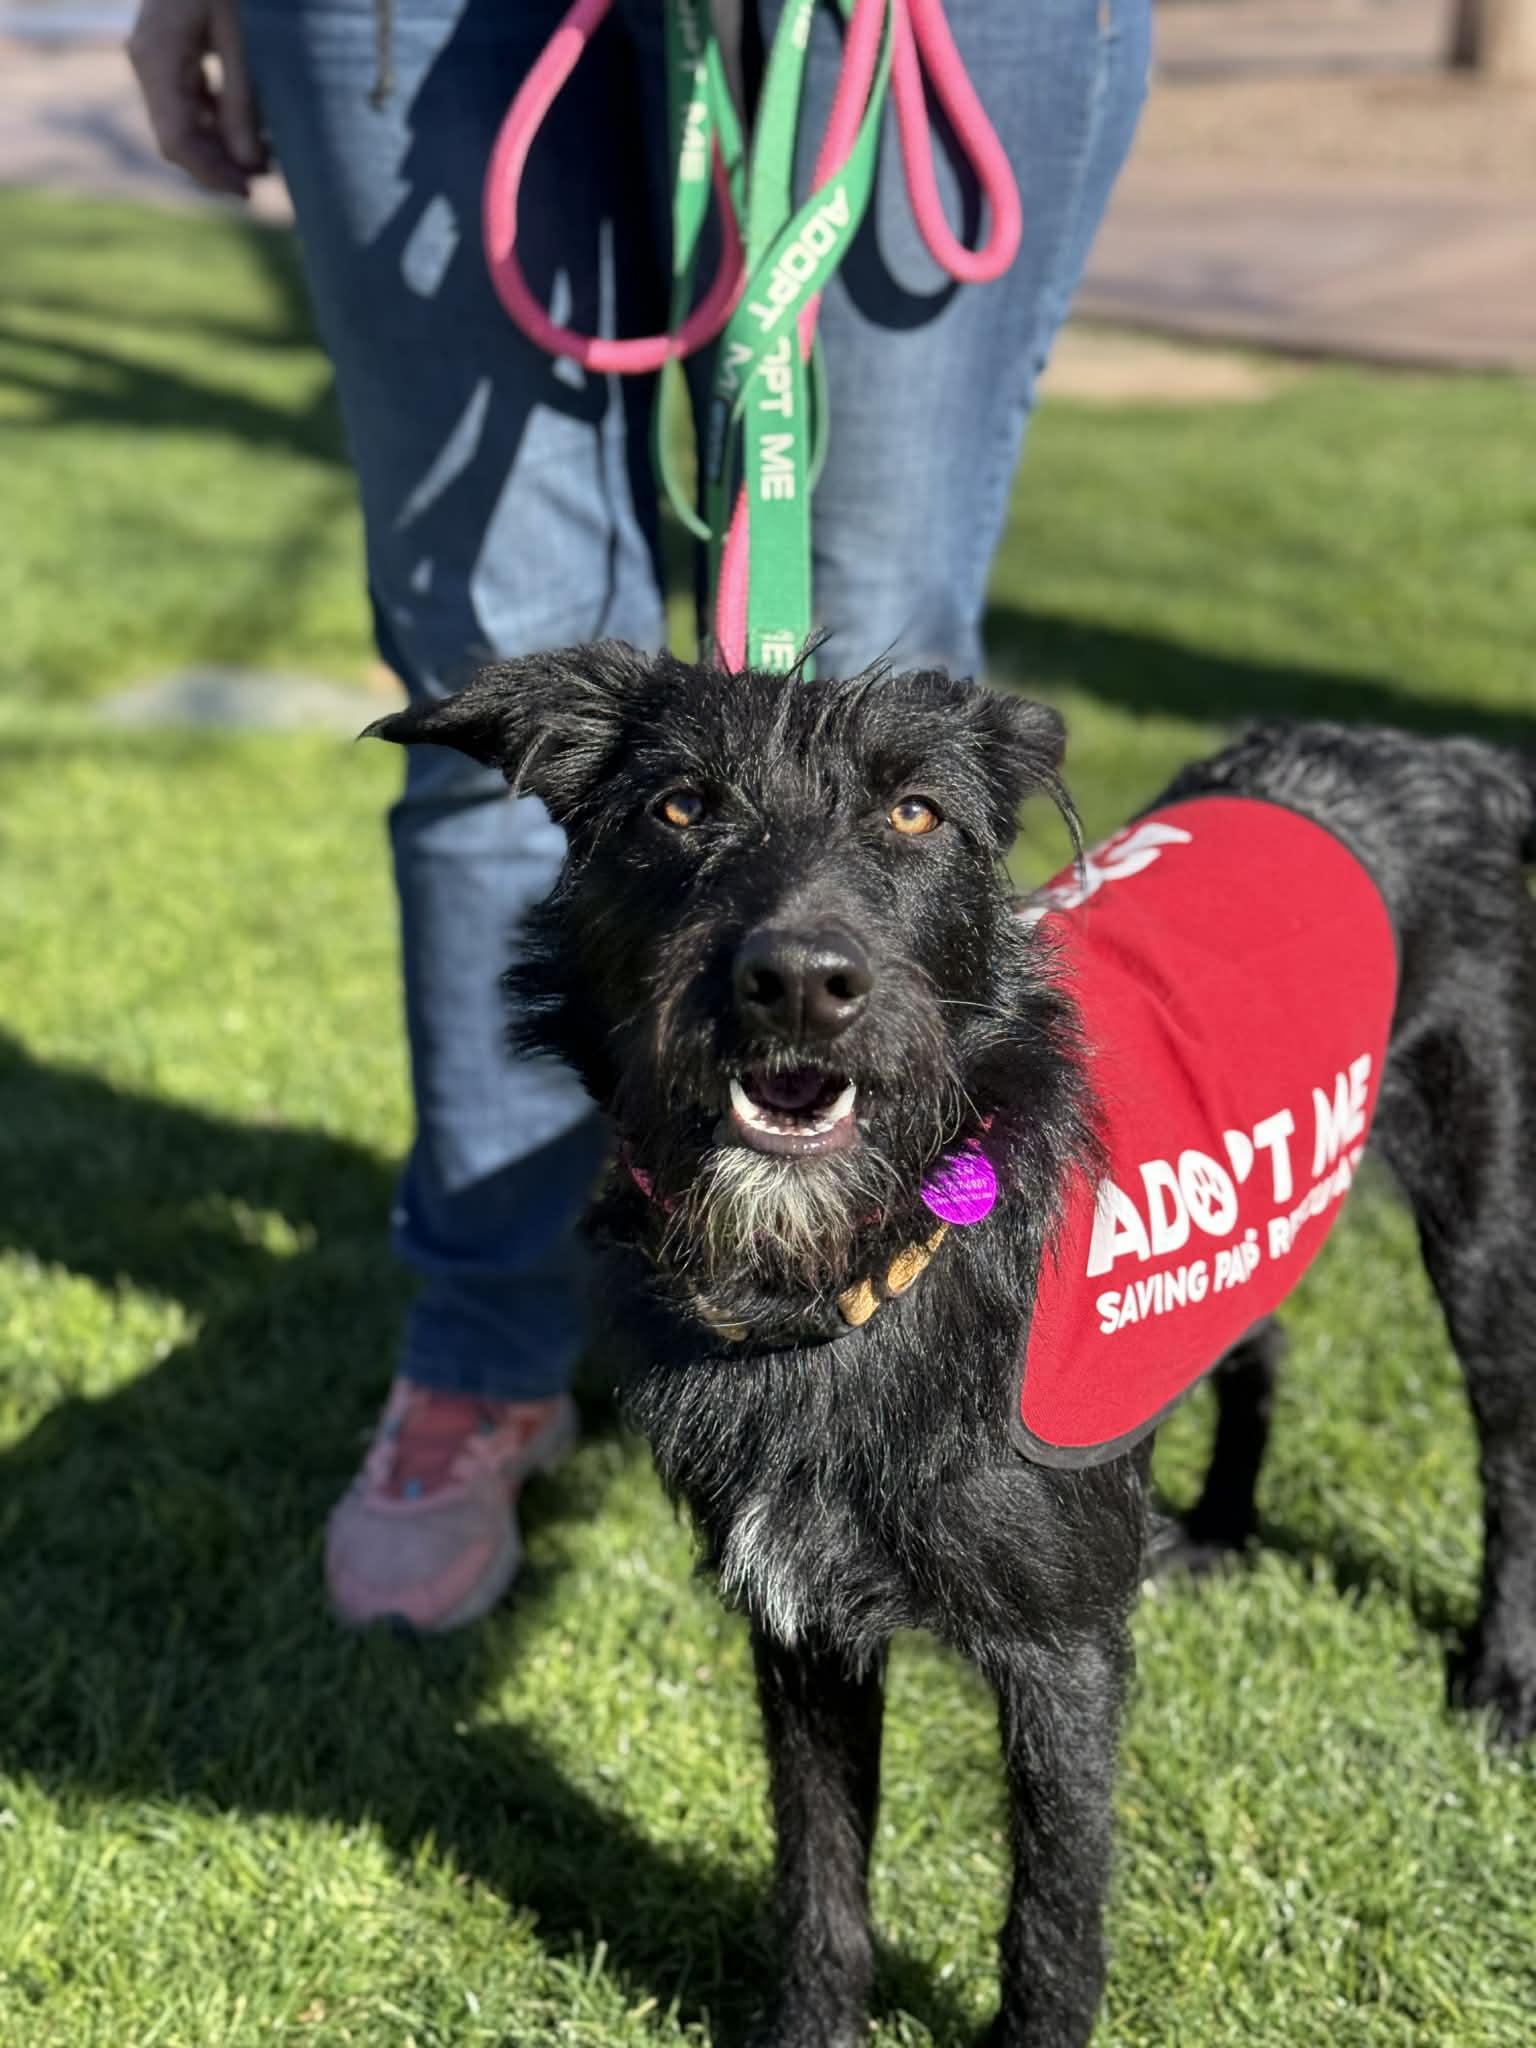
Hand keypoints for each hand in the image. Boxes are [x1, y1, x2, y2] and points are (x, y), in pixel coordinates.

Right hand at [127, 0, 267, 197]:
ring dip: (221, 144)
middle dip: (219, 163)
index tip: (249, 192)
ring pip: (182, 120)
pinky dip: (218, 118)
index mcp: (158, 58)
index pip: (176, 139)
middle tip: (266, 180)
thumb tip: (249, 164)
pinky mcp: (170, 49)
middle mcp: (147, 59)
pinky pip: (189, 98)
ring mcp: (155, 54)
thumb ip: (244, 102)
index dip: (211, 173)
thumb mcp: (244, 39)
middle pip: (176, 135)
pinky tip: (253, 128)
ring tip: (267, 158)